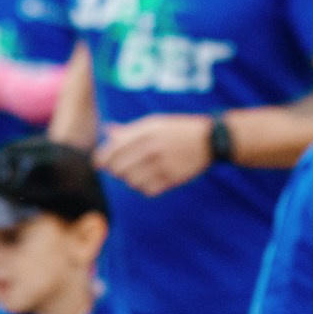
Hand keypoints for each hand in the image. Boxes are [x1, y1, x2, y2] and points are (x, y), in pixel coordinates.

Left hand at [97, 115, 214, 196]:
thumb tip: (106, 130)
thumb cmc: (178, 130)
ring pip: (131, 181)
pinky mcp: (172, 177)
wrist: (212, 139)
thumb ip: (130, 130)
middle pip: (118, 169)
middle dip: (116, 171)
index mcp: (146, 130)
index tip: (100, 164)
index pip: (112, 151)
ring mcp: (162, 163)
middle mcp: (152, 146)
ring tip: (139, 173)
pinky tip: (150, 180)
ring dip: (131, 180)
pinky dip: (145, 188)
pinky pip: (146, 190)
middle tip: (122, 170)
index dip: (101, 160)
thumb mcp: (156, 123)